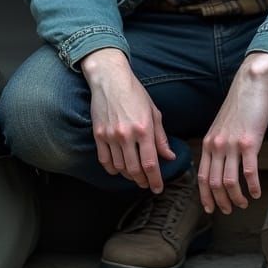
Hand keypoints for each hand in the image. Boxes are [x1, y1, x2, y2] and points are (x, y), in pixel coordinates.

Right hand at [80, 47, 175, 192]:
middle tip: (147, 184)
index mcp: (144, 129)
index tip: (158, 189)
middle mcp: (127, 135)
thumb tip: (169, 156)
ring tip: (135, 176)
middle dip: (142, 181)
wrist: (110, 79)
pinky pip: (104, 160)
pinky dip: (112, 170)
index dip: (155, 180)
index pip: (151, 163)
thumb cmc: (134, 93)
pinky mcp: (98, 134)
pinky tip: (119, 169)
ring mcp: (110, 136)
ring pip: (120, 168)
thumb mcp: (153, 112)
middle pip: (135, 170)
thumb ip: (161, 137)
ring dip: (128, 176)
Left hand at [198, 52, 267, 213]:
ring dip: (236, 198)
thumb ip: (217, 146)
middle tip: (229, 211)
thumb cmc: (237, 108)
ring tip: (243, 204)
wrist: (249, 86)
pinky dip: (252, 187)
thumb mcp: (220, 128)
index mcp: (208, 143)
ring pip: (229, 181)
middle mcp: (217, 146)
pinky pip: (248, 172)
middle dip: (221, 202)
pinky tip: (257, 193)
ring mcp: (232, 145)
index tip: (210, 208)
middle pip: (213, 183)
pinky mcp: (249, 142)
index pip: (201, 177)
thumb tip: (218, 166)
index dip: (205, 196)